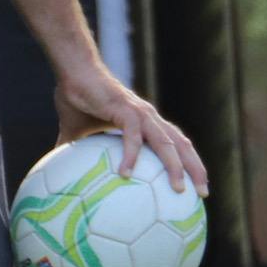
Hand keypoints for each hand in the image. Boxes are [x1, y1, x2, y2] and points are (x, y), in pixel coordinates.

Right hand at [53, 61, 203, 195]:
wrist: (73, 71)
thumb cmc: (78, 100)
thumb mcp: (77, 134)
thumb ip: (76, 155)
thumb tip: (63, 179)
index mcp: (147, 124)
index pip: (177, 146)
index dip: (190, 165)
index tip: (196, 188)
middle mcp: (150, 118)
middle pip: (182, 146)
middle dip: (195, 170)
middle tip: (203, 194)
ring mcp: (140, 113)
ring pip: (165, 142)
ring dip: (174, 166)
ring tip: (177, 189)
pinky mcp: (125, 109)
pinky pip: (132, 135)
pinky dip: (132, 154)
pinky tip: (126, 174)